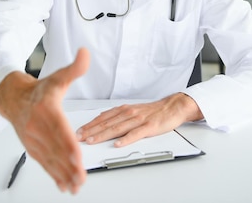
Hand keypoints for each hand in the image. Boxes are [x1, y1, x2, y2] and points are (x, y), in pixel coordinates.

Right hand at [0, 48, 89, 193]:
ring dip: (62, 174)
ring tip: (75, 186)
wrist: (13, 98)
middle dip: (68, 166)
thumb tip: (85, 54)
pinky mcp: (33, 148)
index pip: (59, 129)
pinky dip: (54, 175)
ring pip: (50, 159)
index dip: (68, 144)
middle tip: (80, 177)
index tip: (77, 157)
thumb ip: (74, 68)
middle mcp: (38, 127)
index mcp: (46, 110)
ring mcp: (34, 140)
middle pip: (55, 149)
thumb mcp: (58, 77)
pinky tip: (63, 185)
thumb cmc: (39, 90)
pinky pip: (44, 164)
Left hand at [76, 93, 203, 146]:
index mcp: (123, 109)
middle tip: (79, 138)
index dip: (89, 125)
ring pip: (117, 128)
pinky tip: (118, 144)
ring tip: (92, 141)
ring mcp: (139, 120)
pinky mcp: (149, 127)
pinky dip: (126, 139)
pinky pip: (136, 134)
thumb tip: (100, 119)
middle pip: (107, 123)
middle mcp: (129, 113)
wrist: (173, 107)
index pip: (102, 117)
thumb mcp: (132, 110)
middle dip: (91, 131)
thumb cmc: (153, 111)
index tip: (78, 132)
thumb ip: (117, 115)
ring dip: (103, 135)